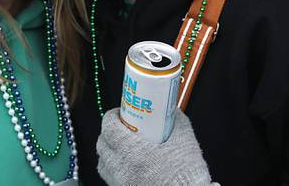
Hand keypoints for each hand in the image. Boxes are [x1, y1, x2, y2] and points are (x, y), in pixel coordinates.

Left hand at [97, 107, 215, 185]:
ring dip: (109, 151)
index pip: (109, 128)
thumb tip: (171, 110)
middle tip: (122, 127)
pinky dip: (113, 168)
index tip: (120, 112)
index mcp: (133, 152)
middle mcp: (121, 169)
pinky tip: (127, 165)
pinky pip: (110, 178)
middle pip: (102, 144)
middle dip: (109, 132)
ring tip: (123, 146)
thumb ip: (176, 121)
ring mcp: (120, 183)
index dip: (111, 116)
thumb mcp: (185, 140)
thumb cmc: (187, 175)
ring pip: (103, 163)